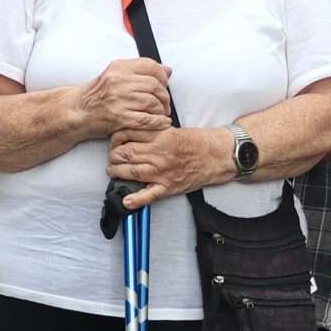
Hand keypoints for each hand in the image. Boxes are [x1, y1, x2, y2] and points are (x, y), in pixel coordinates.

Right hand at [76, 58, 172, 136]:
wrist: (78, 112)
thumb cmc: (97, 96)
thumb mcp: (115, 75)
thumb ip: (140, 71)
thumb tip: (167, 70)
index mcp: (119, 68)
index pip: (151, 66)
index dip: (162, 76)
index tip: (164, 84)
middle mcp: (119, 82)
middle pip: (154, 86)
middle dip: (164, 96)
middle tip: (165, 103)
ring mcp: (120, 100)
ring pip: (153, 103)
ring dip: (161, 110)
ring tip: (161, 113)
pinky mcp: (121, 118)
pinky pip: (147, 120)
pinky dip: (158, 123)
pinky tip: (161, 123)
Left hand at [110, 125, 230, 209]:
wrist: (218, 155)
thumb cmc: (198, 142)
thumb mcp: (173, 129)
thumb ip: (153, 132)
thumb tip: (133, 134)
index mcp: (161, 137)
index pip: (128, 135)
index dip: (116, 139)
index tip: (115, 141)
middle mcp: (160, 154)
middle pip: (126, 154)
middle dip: (114, 156)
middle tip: (112, 157)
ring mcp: (164, 172)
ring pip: (132, 172)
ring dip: (117, 172)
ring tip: (113, 171)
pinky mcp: (169, 187)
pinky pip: (150, 195)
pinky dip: (136, 199)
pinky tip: (126, 201)